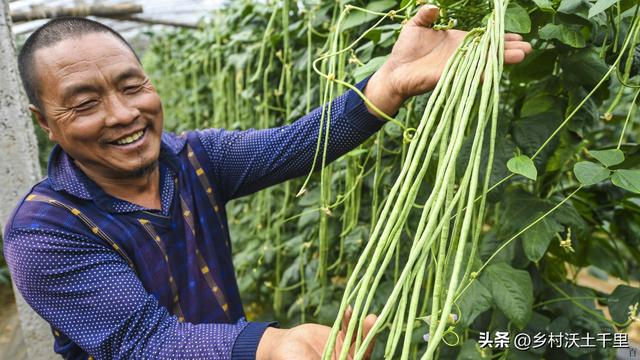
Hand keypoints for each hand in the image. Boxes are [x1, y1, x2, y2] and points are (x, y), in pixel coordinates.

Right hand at [256, 308, 376, 359]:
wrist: (283, 346)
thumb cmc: (290, 359)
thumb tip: (341, 358)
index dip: (362, 354)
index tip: (364, 346)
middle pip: (361, 353)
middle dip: (368, 339)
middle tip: (372, 322)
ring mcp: (344, 352)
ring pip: (358, 340)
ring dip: (364, 328)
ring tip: (370, 317)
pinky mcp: (340, 338)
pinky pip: (347, 329)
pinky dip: (348, 320)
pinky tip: (349, 310)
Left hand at [364, 5, 532, 116]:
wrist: (394, 70)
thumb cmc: (405, 49)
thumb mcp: (416, 26)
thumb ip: (426, 15)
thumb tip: (434, 6)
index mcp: (458, 41)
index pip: (484, 38)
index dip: (499, 37)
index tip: (518, 36)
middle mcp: (461, 55)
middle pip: (489, 51)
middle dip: (508, 49)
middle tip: (528, 47)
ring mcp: (457, 67)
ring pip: (484, 62)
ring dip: (501, 59)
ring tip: (522, 55)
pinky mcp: (449, 77)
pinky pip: (468, 75)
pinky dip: (481, 74)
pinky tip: (494, 72)